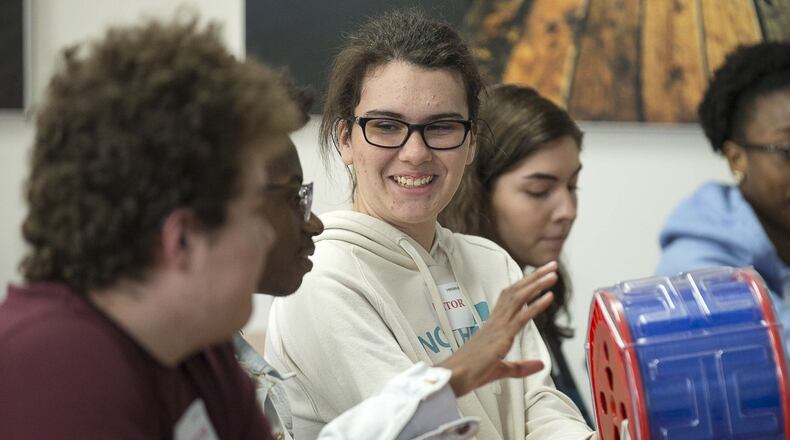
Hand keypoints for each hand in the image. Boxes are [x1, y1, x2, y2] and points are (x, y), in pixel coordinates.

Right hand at [438, 261, 556, 396]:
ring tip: (553, 274)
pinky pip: (521, 317)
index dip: (525, 284)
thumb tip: (540, 365)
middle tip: (552, 265)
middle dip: (535, 277)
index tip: (539, 275)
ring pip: (519, 298)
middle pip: (516, 291)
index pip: (510, 297)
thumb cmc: (472, 372)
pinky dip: (536, 305)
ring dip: (537, 284)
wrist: (456, 376)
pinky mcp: (502, 336)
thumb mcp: (502, 370)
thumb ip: (522, 367)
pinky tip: (549, 296)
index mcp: (494, 324)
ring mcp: (499, 326)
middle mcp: (496, 320)